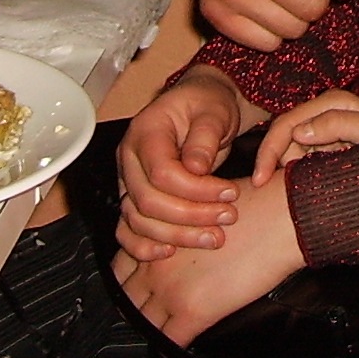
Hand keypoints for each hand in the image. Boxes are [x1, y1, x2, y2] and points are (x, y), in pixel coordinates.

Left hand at [114, 167, 305, 345]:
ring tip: (162, 326)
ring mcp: (171, 289)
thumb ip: (183, 226)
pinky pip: (169, 341)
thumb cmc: (256, 204)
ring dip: (149, 325)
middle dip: (131, 304)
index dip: (126, 277)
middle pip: (124, 295)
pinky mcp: (194, 311)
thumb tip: (184, 240)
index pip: (121, 263)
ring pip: (141, 321)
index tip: (133, 285)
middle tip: (143, 310)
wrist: (282, 216)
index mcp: (159, 233)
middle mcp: (157, 262)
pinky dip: (170, 344)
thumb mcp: (206, 205)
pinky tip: (182, 338)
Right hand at [116, 66, 253, 261]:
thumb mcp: (214, 111)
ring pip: (138, 220)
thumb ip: (205, 137)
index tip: (231, 193)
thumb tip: (197, 168)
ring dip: (177, 235)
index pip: (162, 173)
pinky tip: (171, 252)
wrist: (200, 106)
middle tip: (228, 218)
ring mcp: (128, 180)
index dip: (197, 190)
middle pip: (148, 201)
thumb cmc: (206, 105)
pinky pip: (127, 230)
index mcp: (146, 131)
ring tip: (214, 237)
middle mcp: (129, 158)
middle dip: (191, 217)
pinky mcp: (133, 198)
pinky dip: (144, 247)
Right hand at [251, 90, 358, 182]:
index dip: (269, 150)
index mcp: (335, 102)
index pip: (288, 122)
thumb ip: (340, 124)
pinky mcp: (333, 153)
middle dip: (276, 163)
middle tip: (277, 191)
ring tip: (304, 190)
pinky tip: (308, 191)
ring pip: (292, 152)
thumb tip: (299, 132)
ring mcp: (330, 134)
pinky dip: (300, 177)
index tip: (260, 182)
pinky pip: (305, 164)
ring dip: (289, 172)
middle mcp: (329, 114)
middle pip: (284, 136)